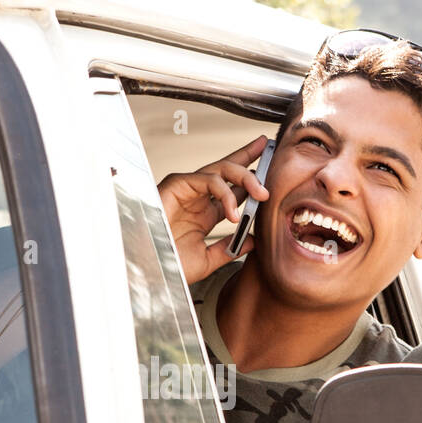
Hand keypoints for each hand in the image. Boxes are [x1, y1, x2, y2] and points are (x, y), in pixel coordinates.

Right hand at [157, 135, 270, 284]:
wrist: (151, 269)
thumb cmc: (171, 265)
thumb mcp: (209, 260)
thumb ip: (231, 249)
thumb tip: (254, 240)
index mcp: (204, 213)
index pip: (232, 188)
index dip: (250, 177)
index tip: (269, 168)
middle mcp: (196, 198)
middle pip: (226, 168)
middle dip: (249, 156)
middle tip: (269, 153)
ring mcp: (186, 190)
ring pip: (220, 169)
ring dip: (245, 178)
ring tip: (261, 194)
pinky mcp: (176, 185)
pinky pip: (208, 179)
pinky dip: (225, 193)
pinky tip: (232, 213)